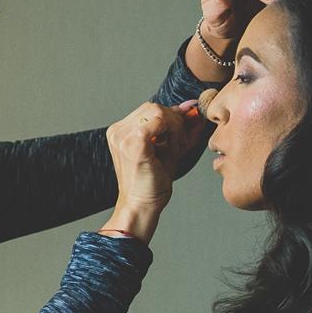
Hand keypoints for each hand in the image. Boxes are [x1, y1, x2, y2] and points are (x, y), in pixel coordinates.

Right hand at [102, 101, 189, 241]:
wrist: (142, 206)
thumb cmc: (153, 182)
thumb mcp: (169, 149)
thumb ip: (180, 128)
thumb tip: (193, 107)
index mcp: (120, 132)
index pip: (149, 109)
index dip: (172, 115)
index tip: (187, 125)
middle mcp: (118, 131)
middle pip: (153, 107)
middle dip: (175, 121)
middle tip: (182, 142)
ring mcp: (123, 136)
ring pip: (158, 112)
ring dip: (175, 128)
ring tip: (177, 148)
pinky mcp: (134, 143)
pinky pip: (160, 121)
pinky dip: (173, 133)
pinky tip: (174, 149)